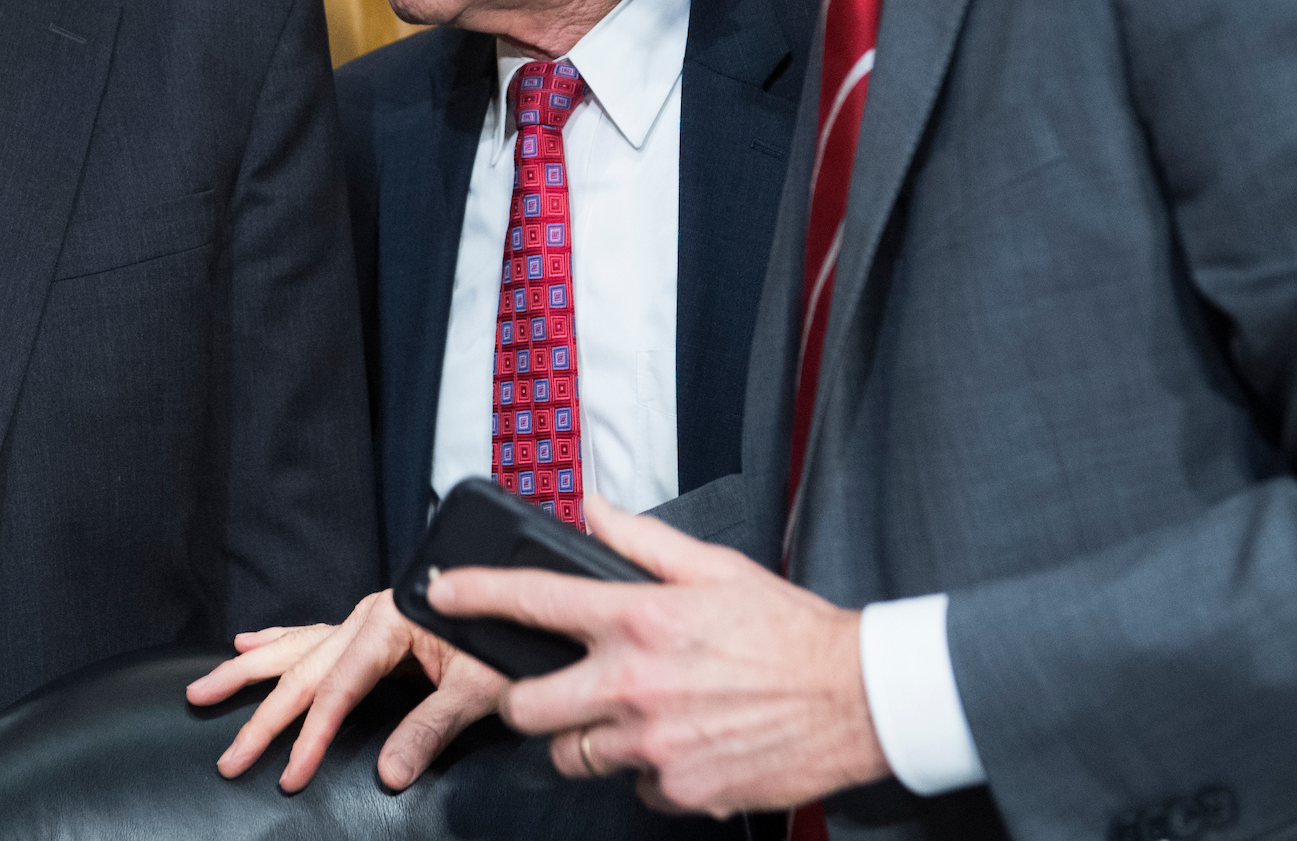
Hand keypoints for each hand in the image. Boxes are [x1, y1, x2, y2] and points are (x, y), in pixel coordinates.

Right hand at [185, 588, 508, 791]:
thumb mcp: (480, 685)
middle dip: (263, 717)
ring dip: (249, 671)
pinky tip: (247, 641)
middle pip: (305, 671)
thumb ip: (431, 728)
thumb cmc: (510, 637)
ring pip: (297, 647)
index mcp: (391, 620)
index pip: (338, 689)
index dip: (311, 736)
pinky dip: (278, 640)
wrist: (529, 598)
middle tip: (229, 756)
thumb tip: (388, 774)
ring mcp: (368, 616)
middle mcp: (371, 614)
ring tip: (204, 690)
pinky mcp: (372, 624)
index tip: (289, 774)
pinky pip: (313, 634)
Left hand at [424, 494, 887, 816]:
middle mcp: (634, 684)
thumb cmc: (789, 631)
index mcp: (638, 619)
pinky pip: (632, 787)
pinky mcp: (679, 790)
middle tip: (552, 689)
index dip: (475, 593)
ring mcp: (653, 745)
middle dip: (526, 700)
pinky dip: (646, 770)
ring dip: (590, 737)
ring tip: (637, 714)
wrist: (857, 699)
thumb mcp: (714, 568)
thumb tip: (592, 506)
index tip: (440, 589)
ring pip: (575, 754)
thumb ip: (641, 540)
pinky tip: (681, 743)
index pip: (534, 600)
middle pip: (526, 707)